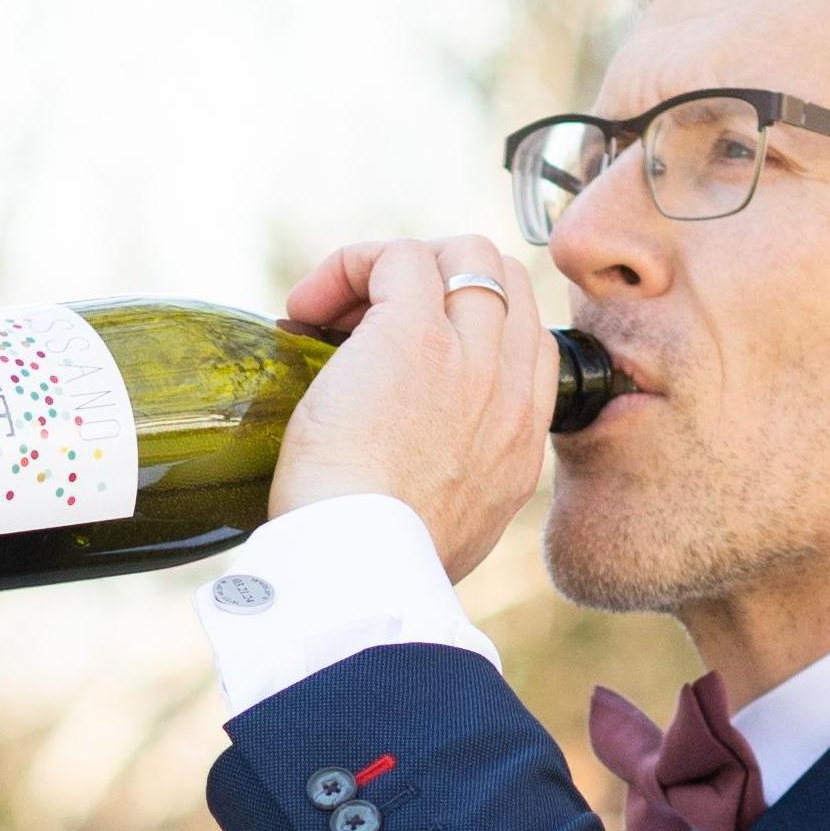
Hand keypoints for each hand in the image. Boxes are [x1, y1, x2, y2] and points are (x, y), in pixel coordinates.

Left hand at [267, 231, 562, 575]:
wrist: (362, 575)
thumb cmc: (375, 570)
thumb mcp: (443, 540)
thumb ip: (450, 499)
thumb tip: (412, 490)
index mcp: (520, 446)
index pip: (525, 343)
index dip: (470, 327)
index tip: (407, 358)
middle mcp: (510, 393)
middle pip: (505, 283)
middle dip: (441, 281)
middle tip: (365, 322)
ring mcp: (471, 357)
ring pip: (463, 256)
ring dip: (397, 267)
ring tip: (330, 314)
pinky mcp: (414, 334)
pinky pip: (397, 257)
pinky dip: (350, 267)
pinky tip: (304, 308)